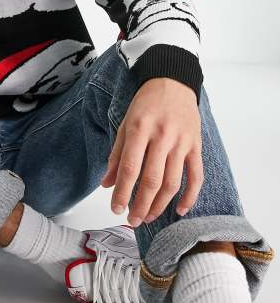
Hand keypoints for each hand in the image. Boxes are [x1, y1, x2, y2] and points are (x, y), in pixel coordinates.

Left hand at [100, 77, 202, 226]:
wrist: (173, 82)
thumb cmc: (146, 104)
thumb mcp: (125, 123)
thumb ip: (117, 154)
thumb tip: (107, 183)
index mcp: (140, 129)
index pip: (130, 168)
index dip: (122, 192)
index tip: (115, 208)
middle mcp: (162, 136)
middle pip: (152, 180)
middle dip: (140, 205)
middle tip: (132, 220)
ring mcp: (181, 142)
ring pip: (173, 182)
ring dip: (160, 205)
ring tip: (148, 217)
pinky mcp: (196, 146)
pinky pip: (196, 176)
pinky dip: (190, 196)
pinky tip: (179, 210)